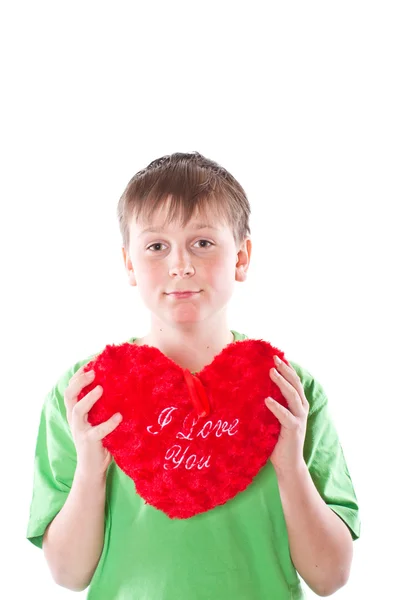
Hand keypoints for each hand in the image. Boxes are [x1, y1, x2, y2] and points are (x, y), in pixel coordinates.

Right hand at [64, 364, 122, 477]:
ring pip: (78, 410)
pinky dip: (109, 423)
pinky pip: (97, 431)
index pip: (71, 388)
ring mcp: (79, 430)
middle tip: (94, 373)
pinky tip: (119, 416)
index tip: (91, 363)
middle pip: (69, 394)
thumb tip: (119, 384)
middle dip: (80, 381)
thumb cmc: (99, 439)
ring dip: (89, 398)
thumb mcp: (98, 419)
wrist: (92, 468)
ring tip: (101, 389)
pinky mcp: (89, 441)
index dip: (78, 375)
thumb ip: (102, 405)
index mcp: (75, 411)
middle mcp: (74, 418)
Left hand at [265, 355, 308, 474]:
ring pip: (292, 396)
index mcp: (297, 405)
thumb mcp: (273, 419)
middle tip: (273, 359)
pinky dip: (276, 407)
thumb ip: (270, 406)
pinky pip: (285, 415)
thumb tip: (254, 391)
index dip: (287, 369)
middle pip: (295, 384)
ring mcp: (299, 419)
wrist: (288, 464)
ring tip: (271, 372)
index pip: (294, 382)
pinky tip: (267, 400)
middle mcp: (301, 409)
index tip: (276, 357)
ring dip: (282, 382)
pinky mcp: (294, 429)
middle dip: (285, 370)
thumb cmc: (277, 441)